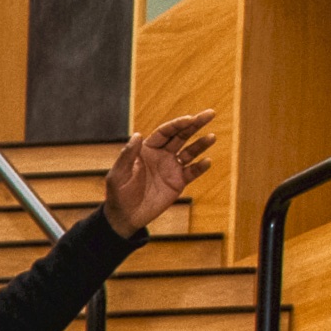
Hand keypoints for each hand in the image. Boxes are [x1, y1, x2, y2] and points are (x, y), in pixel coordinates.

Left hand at [104, 112, 214, 237]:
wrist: (126, 216)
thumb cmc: (118, 194)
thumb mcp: (119, 174)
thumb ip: (128, 155)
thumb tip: (138, 134)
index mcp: (147, 149)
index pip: (165, 132)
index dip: (177, 124)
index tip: (190, 118)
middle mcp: (162, 155)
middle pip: (181, 136)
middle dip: (195, 124)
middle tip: (210, 114)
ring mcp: (171, 168)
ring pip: (190, 152)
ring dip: (201, 144)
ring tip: (212, 137)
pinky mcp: (178, 182)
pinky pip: (192, 172)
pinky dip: (200, 166)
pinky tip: (206, 161)